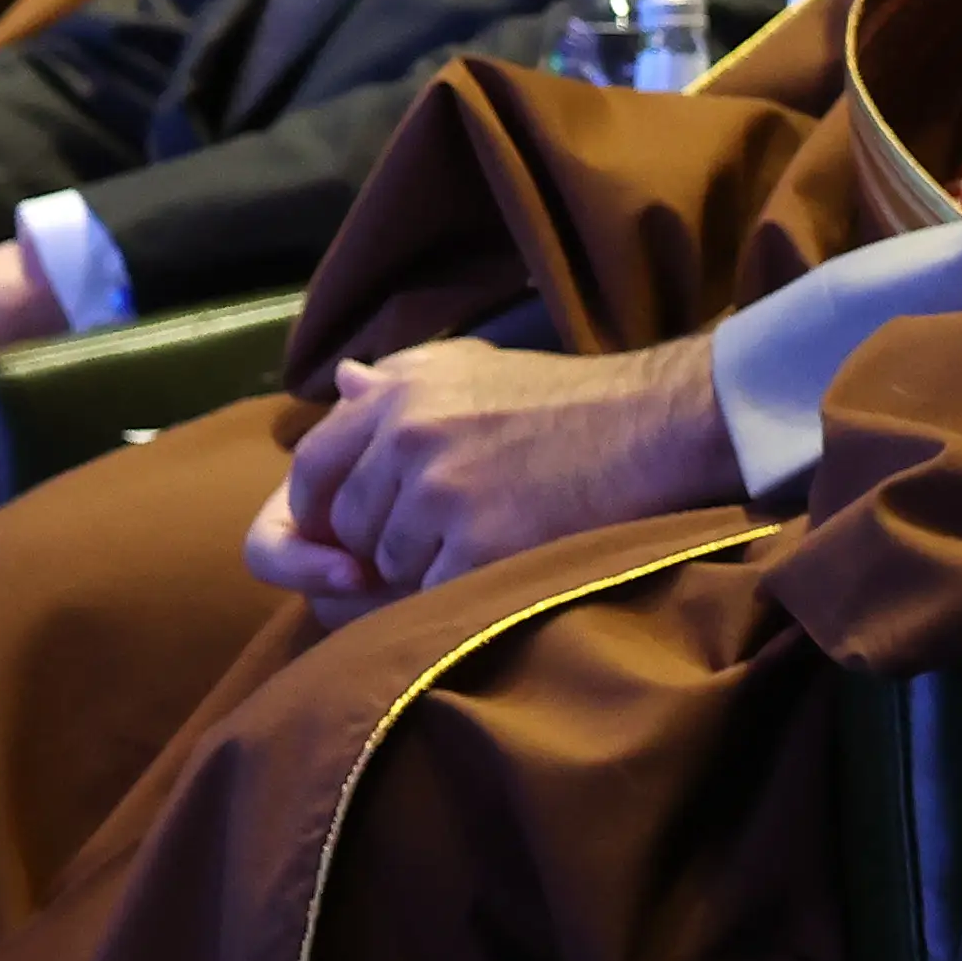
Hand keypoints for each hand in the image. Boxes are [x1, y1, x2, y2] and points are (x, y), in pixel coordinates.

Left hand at [249, 335, 740, 619]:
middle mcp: (406, 436)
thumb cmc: (565, 399)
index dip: (316, 509)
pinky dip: (458, 588)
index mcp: (396, 392)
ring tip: (484, 534)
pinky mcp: (477, 543)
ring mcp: (440, 491)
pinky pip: (429, 594)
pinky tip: (502, 557)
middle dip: (379, 540)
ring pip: (385, 565)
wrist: (651, 427)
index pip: (310, 466)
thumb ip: (399, 379)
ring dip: (422, 566)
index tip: (345, 530)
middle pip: (344, 526)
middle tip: (440, 531)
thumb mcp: (473, 365)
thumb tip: (343, 383)